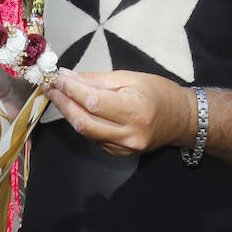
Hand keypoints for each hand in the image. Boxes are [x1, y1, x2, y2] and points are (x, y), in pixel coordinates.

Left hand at [44, 69, 194, 156]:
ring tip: (58, 96)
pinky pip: (94, 138)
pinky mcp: (120, 154)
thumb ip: (97, 80)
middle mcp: (128, 134)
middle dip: (63, 104)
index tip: (55, 78)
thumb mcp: (130, 77)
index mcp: (133, 110)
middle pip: (84, 122)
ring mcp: (124, 148)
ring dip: (69, 113)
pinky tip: (77, 110)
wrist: (181, 119)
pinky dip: (82, 123)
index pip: (92, 101)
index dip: (70, 90)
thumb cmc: (158, 92)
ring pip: (86, 132)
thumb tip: (68, 77)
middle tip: (49, 88)